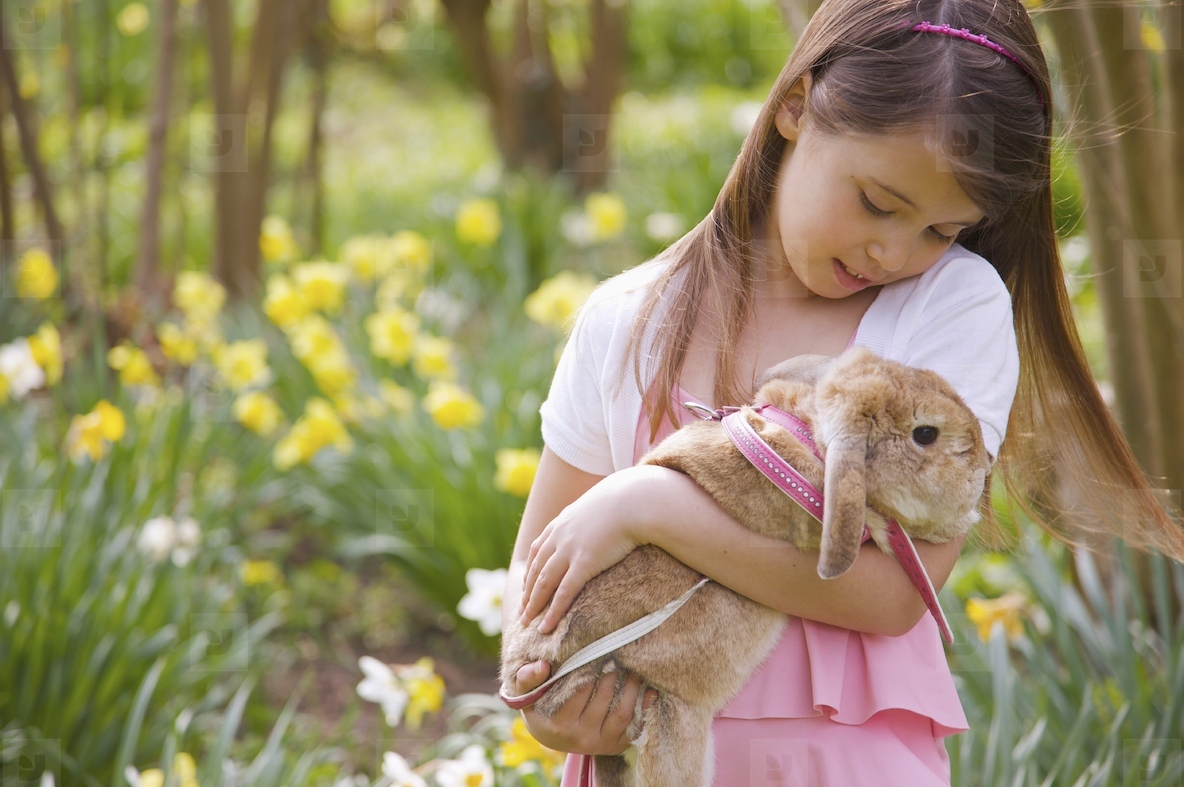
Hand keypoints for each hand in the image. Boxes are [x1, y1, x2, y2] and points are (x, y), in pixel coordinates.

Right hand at [516, 660, 659, 754]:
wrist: (550, 733)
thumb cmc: (539, 706)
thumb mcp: (526, 695)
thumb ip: (527, 678)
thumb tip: (542, 665)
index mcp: (559, 725)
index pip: (579, 689)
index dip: (589, 665)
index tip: (596, 646)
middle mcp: (581, 738)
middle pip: (603, 698)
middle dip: (612, 672)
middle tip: (619, 647)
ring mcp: (601, 743)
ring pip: (623, 712)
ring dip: (631, 686)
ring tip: (631, 664)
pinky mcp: (616, 745)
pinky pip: (635, 725)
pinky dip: (645, 705)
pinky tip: (649, 687)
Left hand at [519, 469, 647, 633]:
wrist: (635, 499)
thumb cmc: (626, 500)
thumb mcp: (601, 503)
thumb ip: (593, 514)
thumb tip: (603, 517)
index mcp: (562, 521)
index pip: (538, 549)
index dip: (530, 570)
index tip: (525, 585)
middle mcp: (559, 536)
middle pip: (536, 569)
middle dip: (527, 592)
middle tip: (521, 611)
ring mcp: (569, 550)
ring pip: (544, 583)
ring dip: (533, 605)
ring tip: (527, 623)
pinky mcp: (584, 563)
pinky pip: (564, 593)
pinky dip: (553, 612)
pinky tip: (546, 626)